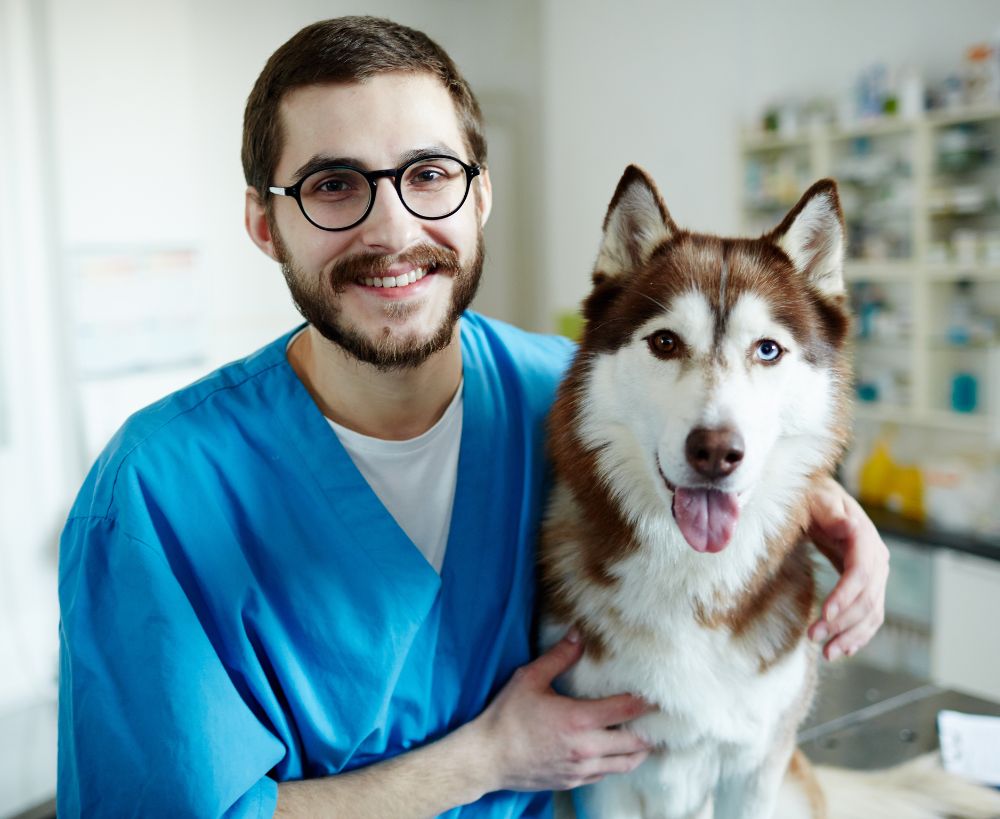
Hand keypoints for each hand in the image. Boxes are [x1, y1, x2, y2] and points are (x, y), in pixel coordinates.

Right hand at [471, 631, 652, 791]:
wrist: (488, 759)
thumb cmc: (507, 717)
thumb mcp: (530, 679)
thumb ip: (558, 657)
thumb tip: (578, 634)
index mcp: (578, 720)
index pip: (626, 711)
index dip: (646, 702)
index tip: (660, 695)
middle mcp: (586, 749)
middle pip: (635, 743)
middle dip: (650, 732)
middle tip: (661, 720)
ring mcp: (581, 769)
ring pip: (625, 764)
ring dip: (639, 751)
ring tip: (646, 738)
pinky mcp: (573, 781)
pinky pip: (606, 774)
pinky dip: (617, 763)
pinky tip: (616, 752)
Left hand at [806, 476, 888, 660]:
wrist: (819, 500)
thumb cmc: (812, 497)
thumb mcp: (817, 499)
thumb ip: (831, 512)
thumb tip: (849, 524)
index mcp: (864, 537)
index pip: (861, 572)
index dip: (846, 595)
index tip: (825, 614)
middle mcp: (877, 558)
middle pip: (867, 598)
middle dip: (842, 621)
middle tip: (813, 637)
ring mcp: (876, 575)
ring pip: (871, 613)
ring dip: (851, 636)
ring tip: (826, 653)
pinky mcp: (868, 587)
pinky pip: (869, 616)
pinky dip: (858, 635)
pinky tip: (842, 649)